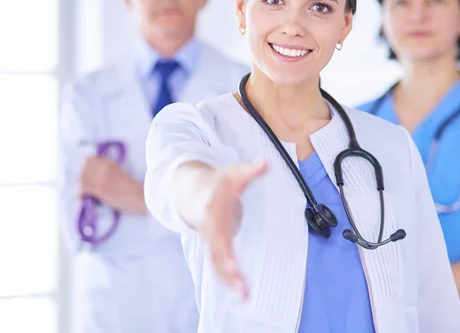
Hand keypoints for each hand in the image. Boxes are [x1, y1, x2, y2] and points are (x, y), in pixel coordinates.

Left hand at [79, 156, 145, 213]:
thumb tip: (95, 176)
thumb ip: (108, 171)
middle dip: (81, 176)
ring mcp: (102, 178)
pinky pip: (83, 189)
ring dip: (81, 185)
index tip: (86, 174)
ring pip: (81, 178)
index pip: (88, 159)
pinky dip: (80, 193)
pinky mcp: (101, 189)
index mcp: (110, 163)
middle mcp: (104, 168)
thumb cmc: (132, 188)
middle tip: (84, 185)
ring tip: (83, 192)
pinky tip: (83, 197)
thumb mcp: (120, 173)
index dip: (84, 167)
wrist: (140, 197)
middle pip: (83, 168)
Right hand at [199, 160, 266, 299]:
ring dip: (230, 280)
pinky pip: (220, 267)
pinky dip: (230, 281)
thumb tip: (265, 162)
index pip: (217, 230)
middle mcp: (209, 230)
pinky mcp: (215, 248)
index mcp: (212, 212)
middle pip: (216, 252)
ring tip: (244, 297)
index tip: (232, 261)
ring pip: (217, 264)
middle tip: (241, 284)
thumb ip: (250, 171)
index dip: (223, 246)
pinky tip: (243, 295)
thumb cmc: (219, 183)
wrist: (194, 190)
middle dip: (227, 269)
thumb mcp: (234, 174)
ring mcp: (211, 241)